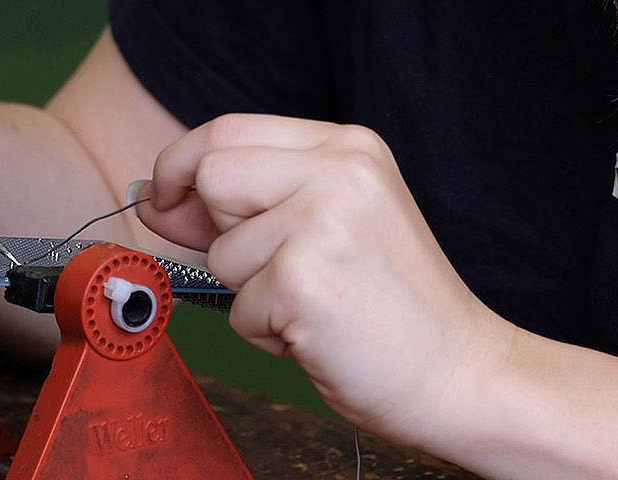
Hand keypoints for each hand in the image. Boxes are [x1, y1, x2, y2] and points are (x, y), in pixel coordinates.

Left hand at [138, 113, 515, 444]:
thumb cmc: (392, 306)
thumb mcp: (327, 226)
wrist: (459, 371)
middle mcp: (339, 170)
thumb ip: (247, 205)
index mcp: (348, 147)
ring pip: (220, 253)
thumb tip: (159, 200)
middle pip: (212, 176)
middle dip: (220, 233)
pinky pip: (238, 309)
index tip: (164, 196)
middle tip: (277, 270)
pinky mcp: (304, 280)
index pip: (228, 130)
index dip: (181, 165)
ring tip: (314, 305)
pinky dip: (267, 334)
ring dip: (251, 295)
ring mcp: (322, 221)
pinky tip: (318, 331)